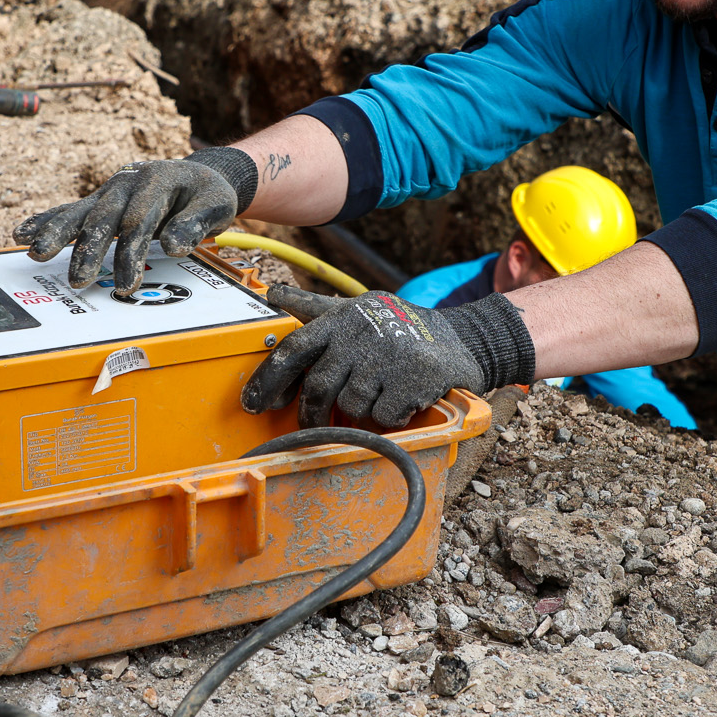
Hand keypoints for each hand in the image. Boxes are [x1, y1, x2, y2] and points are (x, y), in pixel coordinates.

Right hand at [17, 150, 252, 290]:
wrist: (197, 174)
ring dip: (56, 233)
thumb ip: (195, 223)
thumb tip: (174, 245)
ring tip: (35, 253)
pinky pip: (70, 210)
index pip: (139, 221)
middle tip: (79, 281)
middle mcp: (127, 182)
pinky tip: (22, 233)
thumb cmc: (206, 194)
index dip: (131, 254)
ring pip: (79, 212)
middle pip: (103, 217)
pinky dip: (46, 221)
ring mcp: (109, 191)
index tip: (128, 285)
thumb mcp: (215, 205)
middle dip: (89, 250)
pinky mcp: (99, 201)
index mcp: (157, 180)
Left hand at [241, 285, 535, 428]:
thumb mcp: (357, 310)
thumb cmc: (400, 327)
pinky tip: (403, 400)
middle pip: (319, 385)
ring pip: (351, 404)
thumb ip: (316, 309)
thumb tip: (274, 293)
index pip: (295, 347)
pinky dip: (391, 417)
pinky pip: (384, 415)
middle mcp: (362, 332)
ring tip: (378, 396)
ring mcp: (390, 354)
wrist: (463, 337)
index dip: (269, 378)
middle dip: (311, 411)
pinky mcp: (416, 375)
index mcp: (343, 317)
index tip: (253, 404)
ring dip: (361, 411)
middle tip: (311, 423)